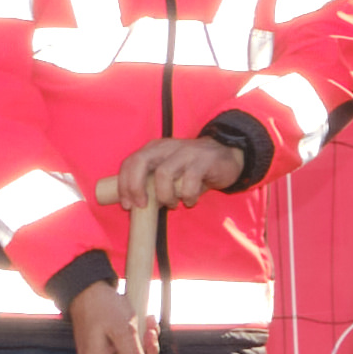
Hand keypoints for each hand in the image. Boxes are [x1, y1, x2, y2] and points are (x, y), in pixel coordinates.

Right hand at [67, 273, 157, 353]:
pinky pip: (133, 349)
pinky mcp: (115, 343)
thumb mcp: (123, 330)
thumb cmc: (102, 306)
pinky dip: (143, 339)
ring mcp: (107, 353)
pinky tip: (147, 323)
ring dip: (147, 348)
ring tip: (149, 328)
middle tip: (150, 347)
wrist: (91, 285)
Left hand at [110, 133, 250, 206]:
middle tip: (142, 205)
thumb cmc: (193, 170)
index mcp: (154, 149)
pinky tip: (191, 201)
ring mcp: (185, 152)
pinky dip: (188, 196)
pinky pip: (189, 181)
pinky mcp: (203, 160)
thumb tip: (133, 206)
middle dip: (135, 187)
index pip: (130, 162)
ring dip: (165, 196)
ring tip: (172, 204)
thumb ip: (152, 184)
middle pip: (140, 162)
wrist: (228, 155)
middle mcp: (166, 147)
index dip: (124, 185)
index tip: (128, 205)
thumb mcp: (170, 173)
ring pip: (163, 174)